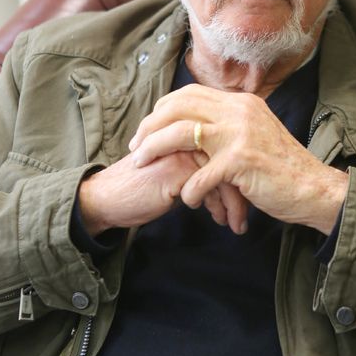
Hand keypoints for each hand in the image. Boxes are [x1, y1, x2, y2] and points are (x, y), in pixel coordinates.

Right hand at [78, 149, 246, 235]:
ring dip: (234, 203)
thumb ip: (201, 170)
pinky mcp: (177, 167)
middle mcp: (188, 135)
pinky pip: (212, 185)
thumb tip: (234, 184)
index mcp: (189, 131)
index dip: (241, 176)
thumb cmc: (142, 189)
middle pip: (232, 159)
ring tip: (236, 224)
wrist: (108, 199)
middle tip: (245, 217)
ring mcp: (183, 149)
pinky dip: (220, 206)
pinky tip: (222, 221)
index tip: (247, 199)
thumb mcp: (178, 176)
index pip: (230, 148)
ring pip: (225, 172)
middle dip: (243, 191)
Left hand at [129, 84, 348, 234]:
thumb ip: (230, 125)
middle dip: (149, 127)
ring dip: (154, 149)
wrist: (313, 188)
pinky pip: (200, 174)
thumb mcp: (255, 133)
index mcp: (240, 102)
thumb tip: (197, 125)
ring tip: (142, 165)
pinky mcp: (241, 160)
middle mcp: (238, 110)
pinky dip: (189, 190)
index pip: (188, 94)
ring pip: (180, 133)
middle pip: (177, 107)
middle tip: (135, 148)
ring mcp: (239, 133)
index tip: (146, 130)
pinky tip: (189, 200)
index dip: (161, 110)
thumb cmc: (282, 169)